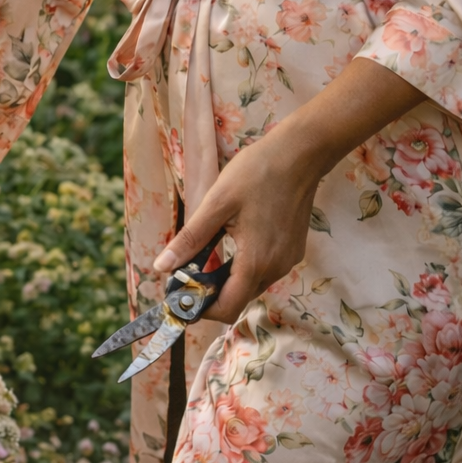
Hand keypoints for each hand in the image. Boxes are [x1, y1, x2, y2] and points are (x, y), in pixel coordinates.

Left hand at [154, 131, 322, 324]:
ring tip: (205, 254)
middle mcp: (276, 268)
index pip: (227, 308)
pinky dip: (245, 267)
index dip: (201, 309)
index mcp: (256, 262)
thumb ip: (190, 240)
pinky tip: (233, 242)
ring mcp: (288, 260)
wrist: (300, 153)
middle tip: (186, 271)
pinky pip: (265, 270)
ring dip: (227, 279)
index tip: (180, 294)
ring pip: (252, 285)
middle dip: (211, 293)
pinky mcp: (294, 250)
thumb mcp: (216, 204)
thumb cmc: (256, 173)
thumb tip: (162, 267)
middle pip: (239, 298)